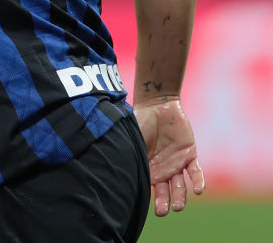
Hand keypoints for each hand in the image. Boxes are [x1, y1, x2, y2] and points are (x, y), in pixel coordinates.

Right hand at [134, 98, 204, 215]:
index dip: (145, 196)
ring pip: (180, 186)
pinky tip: (198, 191)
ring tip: (178, 207)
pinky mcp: (189, 155)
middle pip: (164, 191)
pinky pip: (195, 172)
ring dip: (180, 197)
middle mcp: (162, 169)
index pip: (147, 186)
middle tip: (162, 212)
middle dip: (163, 203)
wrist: (157, 104)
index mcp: (146, 166)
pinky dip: (197, 181)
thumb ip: (130, 154)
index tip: (142, 206)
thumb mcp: (131, 139)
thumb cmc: (140, 120)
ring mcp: (176, 163)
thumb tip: (119, 169)